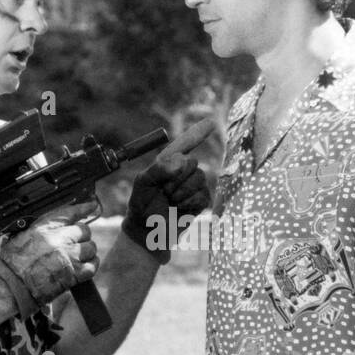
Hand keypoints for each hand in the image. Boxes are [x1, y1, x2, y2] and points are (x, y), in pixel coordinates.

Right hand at [0, 200, 99, 303]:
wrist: (12, 286)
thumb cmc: (12, 264)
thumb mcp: (20, 236)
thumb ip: (39, 228)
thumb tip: (54, 226)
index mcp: (43, 228)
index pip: (69, 212)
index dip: (83, 208)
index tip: (91, 205)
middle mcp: (58, 239)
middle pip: (83, 230)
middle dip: (80, 236)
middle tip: (73, 244)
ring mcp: (68, 256)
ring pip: (90, 247)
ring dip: (86, 252)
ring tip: (77, 257)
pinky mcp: (74, 274)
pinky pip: (92, 265)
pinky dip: (90, 265)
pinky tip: (83, 267)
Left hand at [122, 121, 213, 262]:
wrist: (148, 232)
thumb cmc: (141, 205)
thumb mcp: (143, 183)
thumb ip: (158, 169)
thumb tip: (181, 161)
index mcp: (168, 162)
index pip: (185, 144)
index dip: (198, 133)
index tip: (212, 123)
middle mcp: (183, 171)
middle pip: (192, 162)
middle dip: (177, 177)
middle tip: (165, 191)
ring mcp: (194, 185)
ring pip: (199, 178)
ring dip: (182, 191)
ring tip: (171, 200)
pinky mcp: (201, 200)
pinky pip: (203, 194)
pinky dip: (190, 202)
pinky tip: (180, 208)